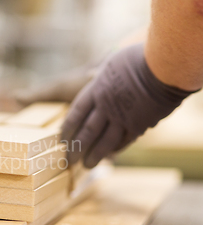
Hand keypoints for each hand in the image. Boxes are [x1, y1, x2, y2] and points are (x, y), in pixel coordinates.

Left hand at [61, 44, 194, 167]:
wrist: (164, 68)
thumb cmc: (138, 59)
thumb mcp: (111, 63)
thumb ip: (100, 74)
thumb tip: (90, 75)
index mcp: (96, 90)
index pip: (75, 114)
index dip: (67, 128)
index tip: (61, 139)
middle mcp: (105, 107)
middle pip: (86, 132)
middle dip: (76, 148)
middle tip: (69, 160)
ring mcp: (122, 118)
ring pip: (103, 142)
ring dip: (94, 156)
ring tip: (86, 166)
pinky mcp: (139, 125)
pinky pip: (124, 141)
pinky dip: (115, 150)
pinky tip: (109, 156)